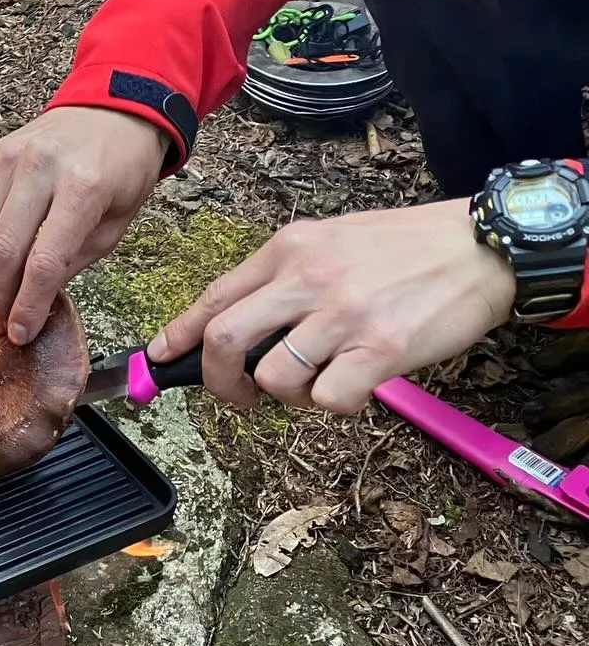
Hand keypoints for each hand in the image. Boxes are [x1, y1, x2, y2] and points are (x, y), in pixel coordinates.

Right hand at [0, 107, 168, 344]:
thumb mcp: (115, 224)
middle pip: (0, 250)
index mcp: (84, 187)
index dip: (26, 307)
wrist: (114, 107)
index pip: (43, 262)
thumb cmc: (122, 168)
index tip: (21, 333)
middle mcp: (41, 168)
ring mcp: (11, 159)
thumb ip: (73, 262)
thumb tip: (33, 302)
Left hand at [147, 199, 514, 412]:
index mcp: (290, 249)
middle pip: (224, 341)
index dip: (178, 335)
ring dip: (285, 396)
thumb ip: (285, 277)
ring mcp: (343, 314)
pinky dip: (331, 405)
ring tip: (315, 384)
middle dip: (217, 382)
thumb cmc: (406, 248)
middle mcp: (308, 278)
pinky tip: (353, 386)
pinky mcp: (379, 348)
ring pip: (272, 377)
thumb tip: (237, 325)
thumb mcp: (332, 241)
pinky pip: (327, 399)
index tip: (159, 358)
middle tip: (237, 395)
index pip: (215, 297)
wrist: (485, 245)